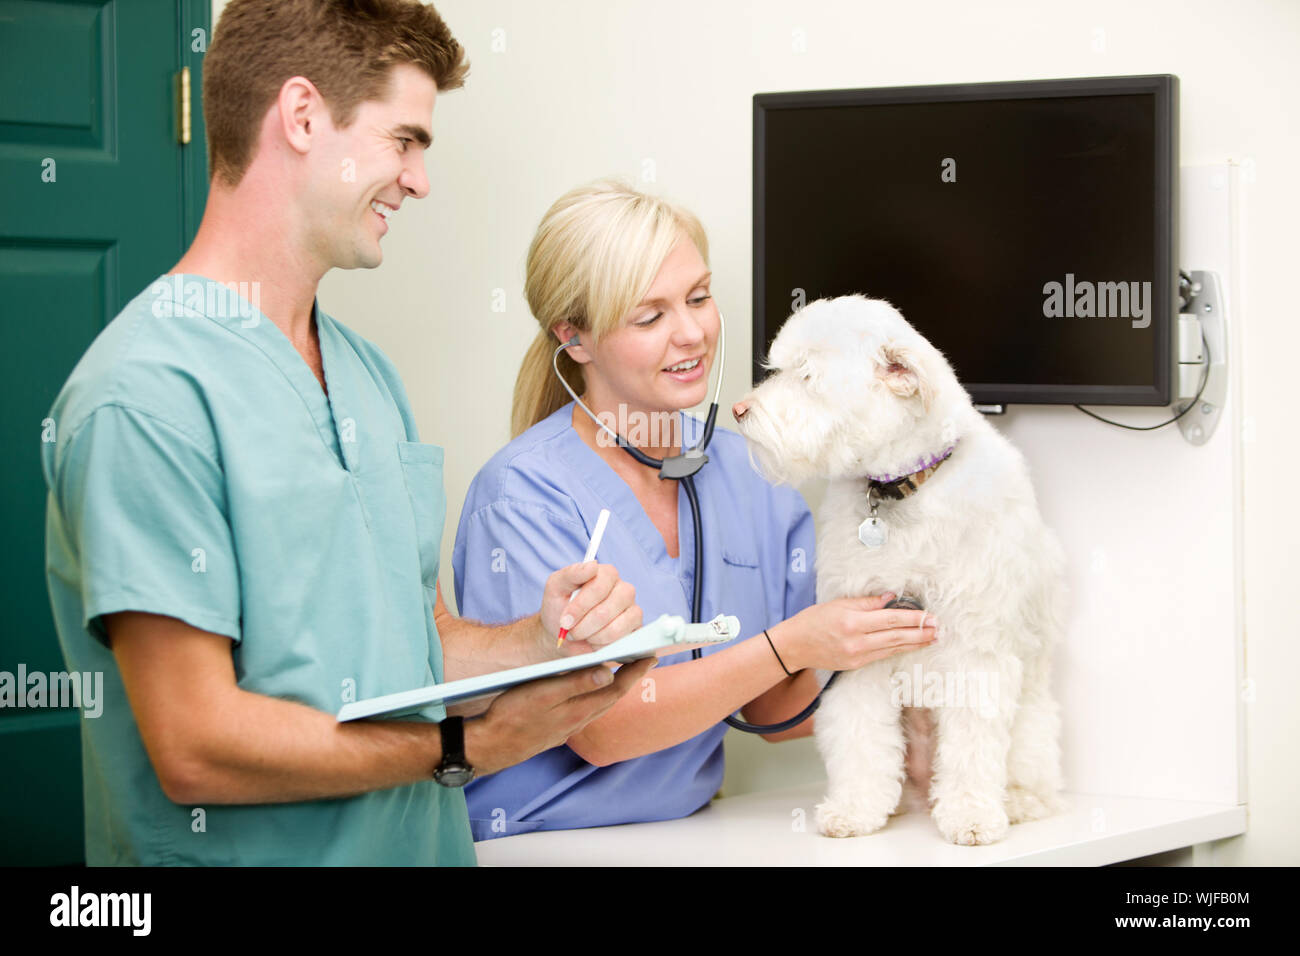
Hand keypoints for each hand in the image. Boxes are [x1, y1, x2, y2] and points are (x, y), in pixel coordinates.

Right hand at [465, 657, 657, 775]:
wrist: (490, 746)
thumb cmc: (511, 716)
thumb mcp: (543, 693)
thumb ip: (576, 684)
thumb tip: (608, 674)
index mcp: (578, 710)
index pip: (615, 689)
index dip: (634, 672)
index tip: (650, 656)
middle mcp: (578, 721)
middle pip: (611, 698)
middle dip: (629, 679)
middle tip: (643, 660)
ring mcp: (567, 728)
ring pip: (598, 706)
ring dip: (613, 689)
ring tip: (623, 673)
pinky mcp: (557, 730)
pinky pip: (585, 711)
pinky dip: (595, 698)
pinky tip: (589, 692)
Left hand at [538, 561, 641, 653]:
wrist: (565, 635)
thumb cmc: (560, 608)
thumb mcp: (555, 588)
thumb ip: (571, 573)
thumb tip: (592, 565)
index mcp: (606, 574)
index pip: (599, 586)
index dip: (580, 606)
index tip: (565, 621)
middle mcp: (624, 589)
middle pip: (605, 610)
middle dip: (583, 626)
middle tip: (570, 631)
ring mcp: (633, 609)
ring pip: (614, 628)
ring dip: (591, 636)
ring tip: (582, 634)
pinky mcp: (635, 629)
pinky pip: (621, 640)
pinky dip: (602, 645)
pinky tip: (595, 640)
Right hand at [770, 594, 936, 672]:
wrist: (794, 646)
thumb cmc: (813, 620)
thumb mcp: (839, 604)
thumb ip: (867, 602)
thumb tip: (892, 598)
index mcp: (853, 623)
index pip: (890, 620)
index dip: (912, 618)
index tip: (930, 616)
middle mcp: (857, 642)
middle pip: (896, 637)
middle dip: (920, 633)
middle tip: (939, 629)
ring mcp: (858, 656)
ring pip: (893, 649)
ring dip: (915, 644)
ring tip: (932, 638)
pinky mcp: (857, 665)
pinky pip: (883, 655)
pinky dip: (899, 649)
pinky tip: (910, 645)